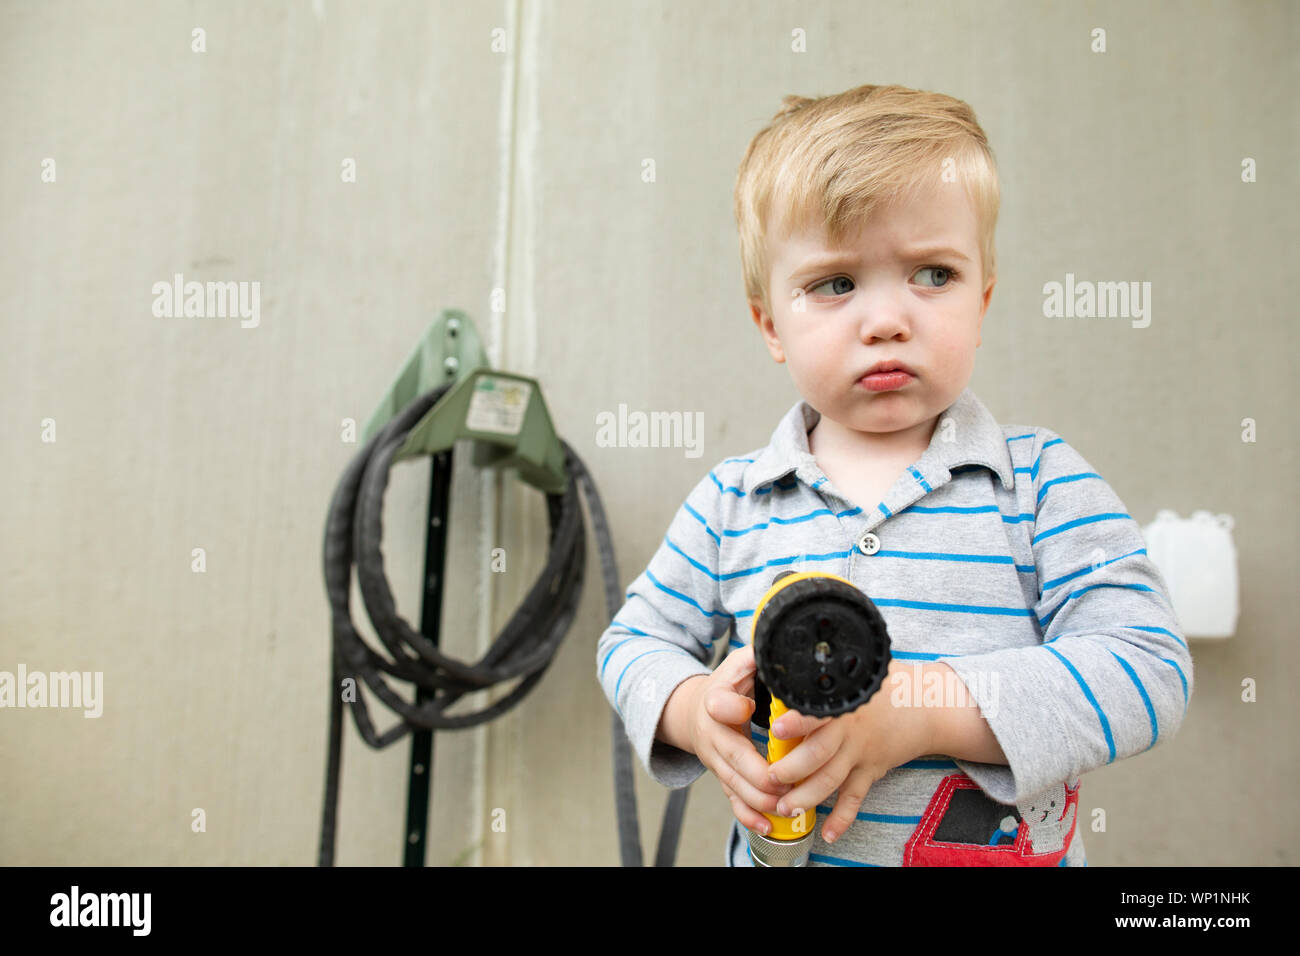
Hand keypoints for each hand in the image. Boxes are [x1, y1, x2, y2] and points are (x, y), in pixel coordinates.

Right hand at [687, 644, 793, 834]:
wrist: (694, 710)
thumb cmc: (727, 686)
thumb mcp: (739, 664)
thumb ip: (757, 655)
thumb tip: (779, 638)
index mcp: (715, 699)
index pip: (720, 705)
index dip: (734, 708)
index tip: (749, 708)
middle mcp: (712, 732)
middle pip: (731, 756)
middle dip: (757, 773)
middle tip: (783, 782)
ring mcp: (715, 758)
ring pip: (733, 783)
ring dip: (759, 798)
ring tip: (785, 804)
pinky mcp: (721, 775)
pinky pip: (732, 799)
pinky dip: (748, 815)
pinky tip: (768, 825)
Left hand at [765, 658, 934, 843]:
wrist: (929, 706)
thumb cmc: (887, 684)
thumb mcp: (855, 673)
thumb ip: (825, 676)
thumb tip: (787, 663)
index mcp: (841, 703)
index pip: (817, 712)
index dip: (797, 721)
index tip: (777, 728)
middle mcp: (849, 730)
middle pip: (818, 754)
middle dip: (791, 770)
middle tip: (770, 779)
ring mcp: (861, 753)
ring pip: (830, 780)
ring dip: (806, 797)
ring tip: (784, 808)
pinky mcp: (872, 770)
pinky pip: (855, 798)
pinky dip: (843, 818)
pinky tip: (829, 832)